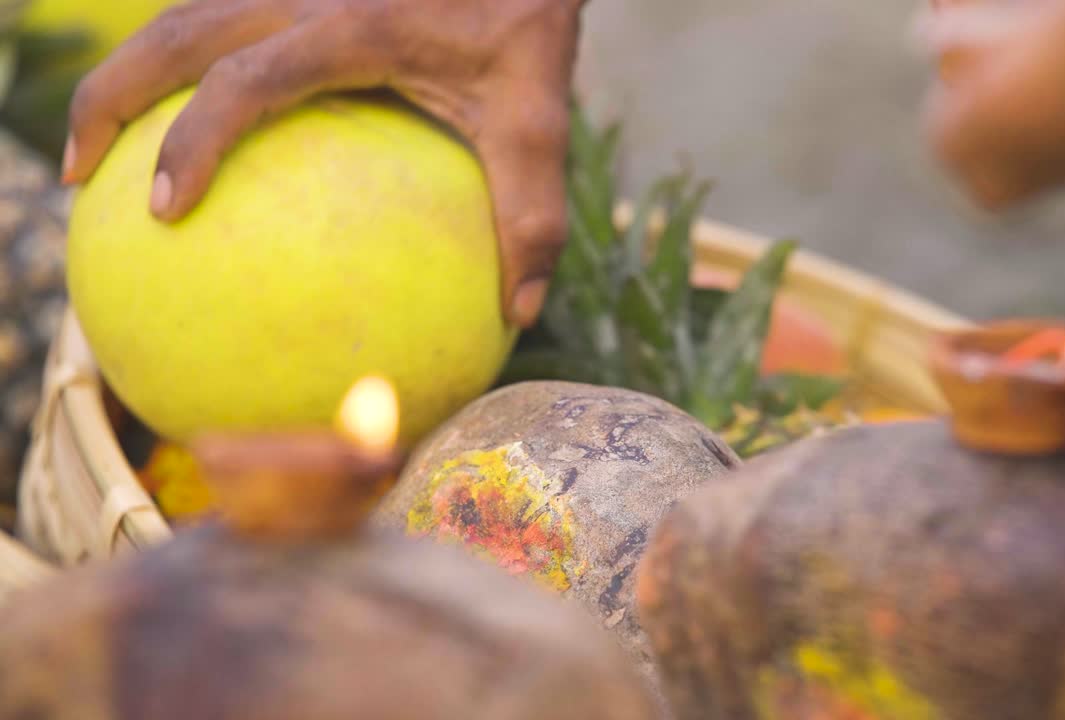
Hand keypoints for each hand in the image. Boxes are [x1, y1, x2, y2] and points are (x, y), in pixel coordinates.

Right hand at [62, 0, 584, 327]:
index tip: (160, 208)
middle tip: (76, 173)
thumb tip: (519, 315)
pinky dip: (178, 59)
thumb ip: (531, 218)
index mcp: (354, 29)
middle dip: (111, 96)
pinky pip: (218, 14)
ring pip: (182, 14)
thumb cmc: (528, 34)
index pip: (246, 78)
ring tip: (98, 146)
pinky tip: (177, 115)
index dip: (191, 136)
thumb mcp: (540, 127)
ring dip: (130, 73)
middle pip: (175, 32)